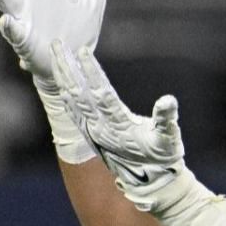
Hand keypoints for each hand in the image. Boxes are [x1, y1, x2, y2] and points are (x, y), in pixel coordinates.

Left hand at [60, 62, 187, 210]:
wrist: (150, 181)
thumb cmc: (163, 158)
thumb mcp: (170, 139)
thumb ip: (167, 119)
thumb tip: (168, 100)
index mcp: (119, 125)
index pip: (101, 93)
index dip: (91, 72)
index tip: (82, 51)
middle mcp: (101, 127)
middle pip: (78, 93)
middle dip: (67, 69)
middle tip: (56, 45)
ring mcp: (93, 130)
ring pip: (71, 100)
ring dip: (62, 77)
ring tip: (55, 55)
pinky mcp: (91, 133)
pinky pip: (73, 110)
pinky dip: (65, 92)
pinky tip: (61, 80)